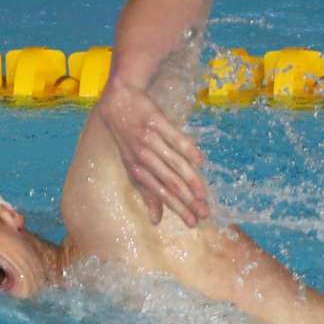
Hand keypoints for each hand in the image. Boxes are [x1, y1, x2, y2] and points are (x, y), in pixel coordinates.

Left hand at [97, 75, 209, 226]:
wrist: (119, 101)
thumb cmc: (127, 139)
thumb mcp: (132, 167)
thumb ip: (146, 193)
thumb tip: (156, 221)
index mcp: (137, 170)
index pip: (161, 194)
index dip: (177, 209)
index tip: (192, 223)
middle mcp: (143, 157)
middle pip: (169, 182)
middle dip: (187, 200)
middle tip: (204, 214)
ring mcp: (150, 139)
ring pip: (173, 163)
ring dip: (190, 180)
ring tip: (204, 194)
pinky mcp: (156, 121)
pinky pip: (174, 137)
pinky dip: (187, 149)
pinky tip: (200, 161)